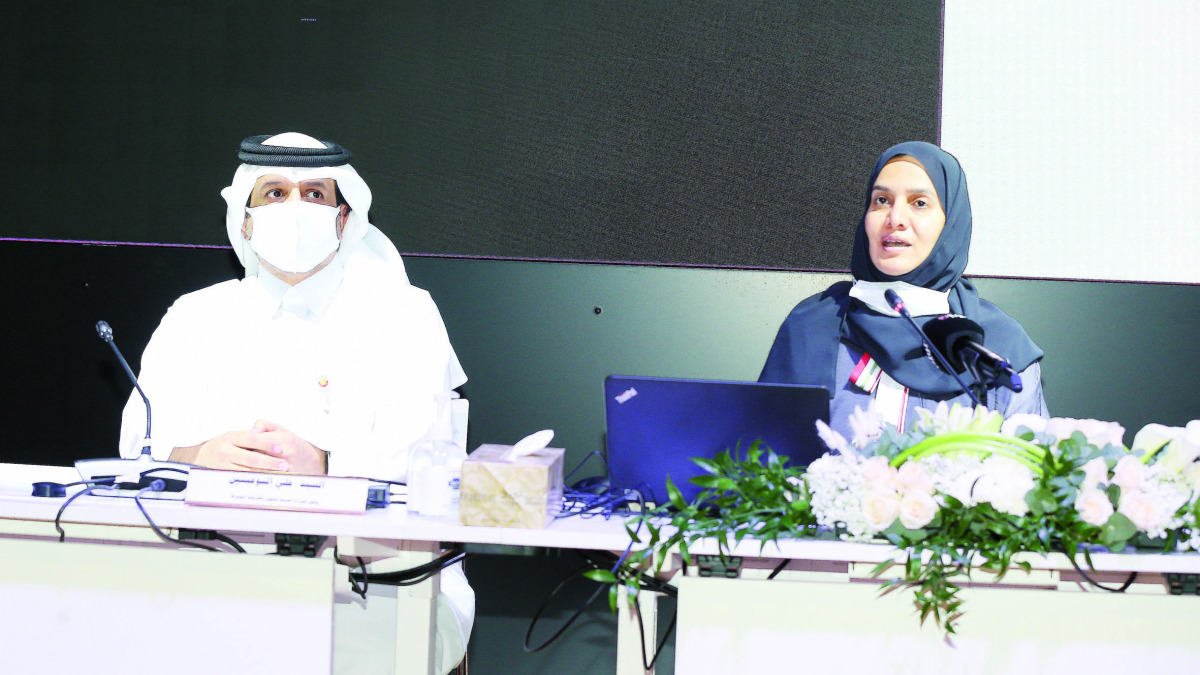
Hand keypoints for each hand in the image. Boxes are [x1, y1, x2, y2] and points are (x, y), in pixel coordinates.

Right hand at [171, 420, 327, 473]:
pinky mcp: (222, 477)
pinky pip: (241, 480)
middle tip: (284, 465)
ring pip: (247, 471)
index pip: (252, 439)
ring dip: (265, 473)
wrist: (202, 457)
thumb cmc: (225, 445)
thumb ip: (251, 435)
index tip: (281, 448)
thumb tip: (267, 435)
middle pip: (251, 458)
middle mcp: (225, 451)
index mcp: (231, 437)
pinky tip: (266, 481)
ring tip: (280, 474)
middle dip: (270, 462)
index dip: (267, 444)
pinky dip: (254, 481)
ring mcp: (222, 465)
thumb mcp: (235, 435)